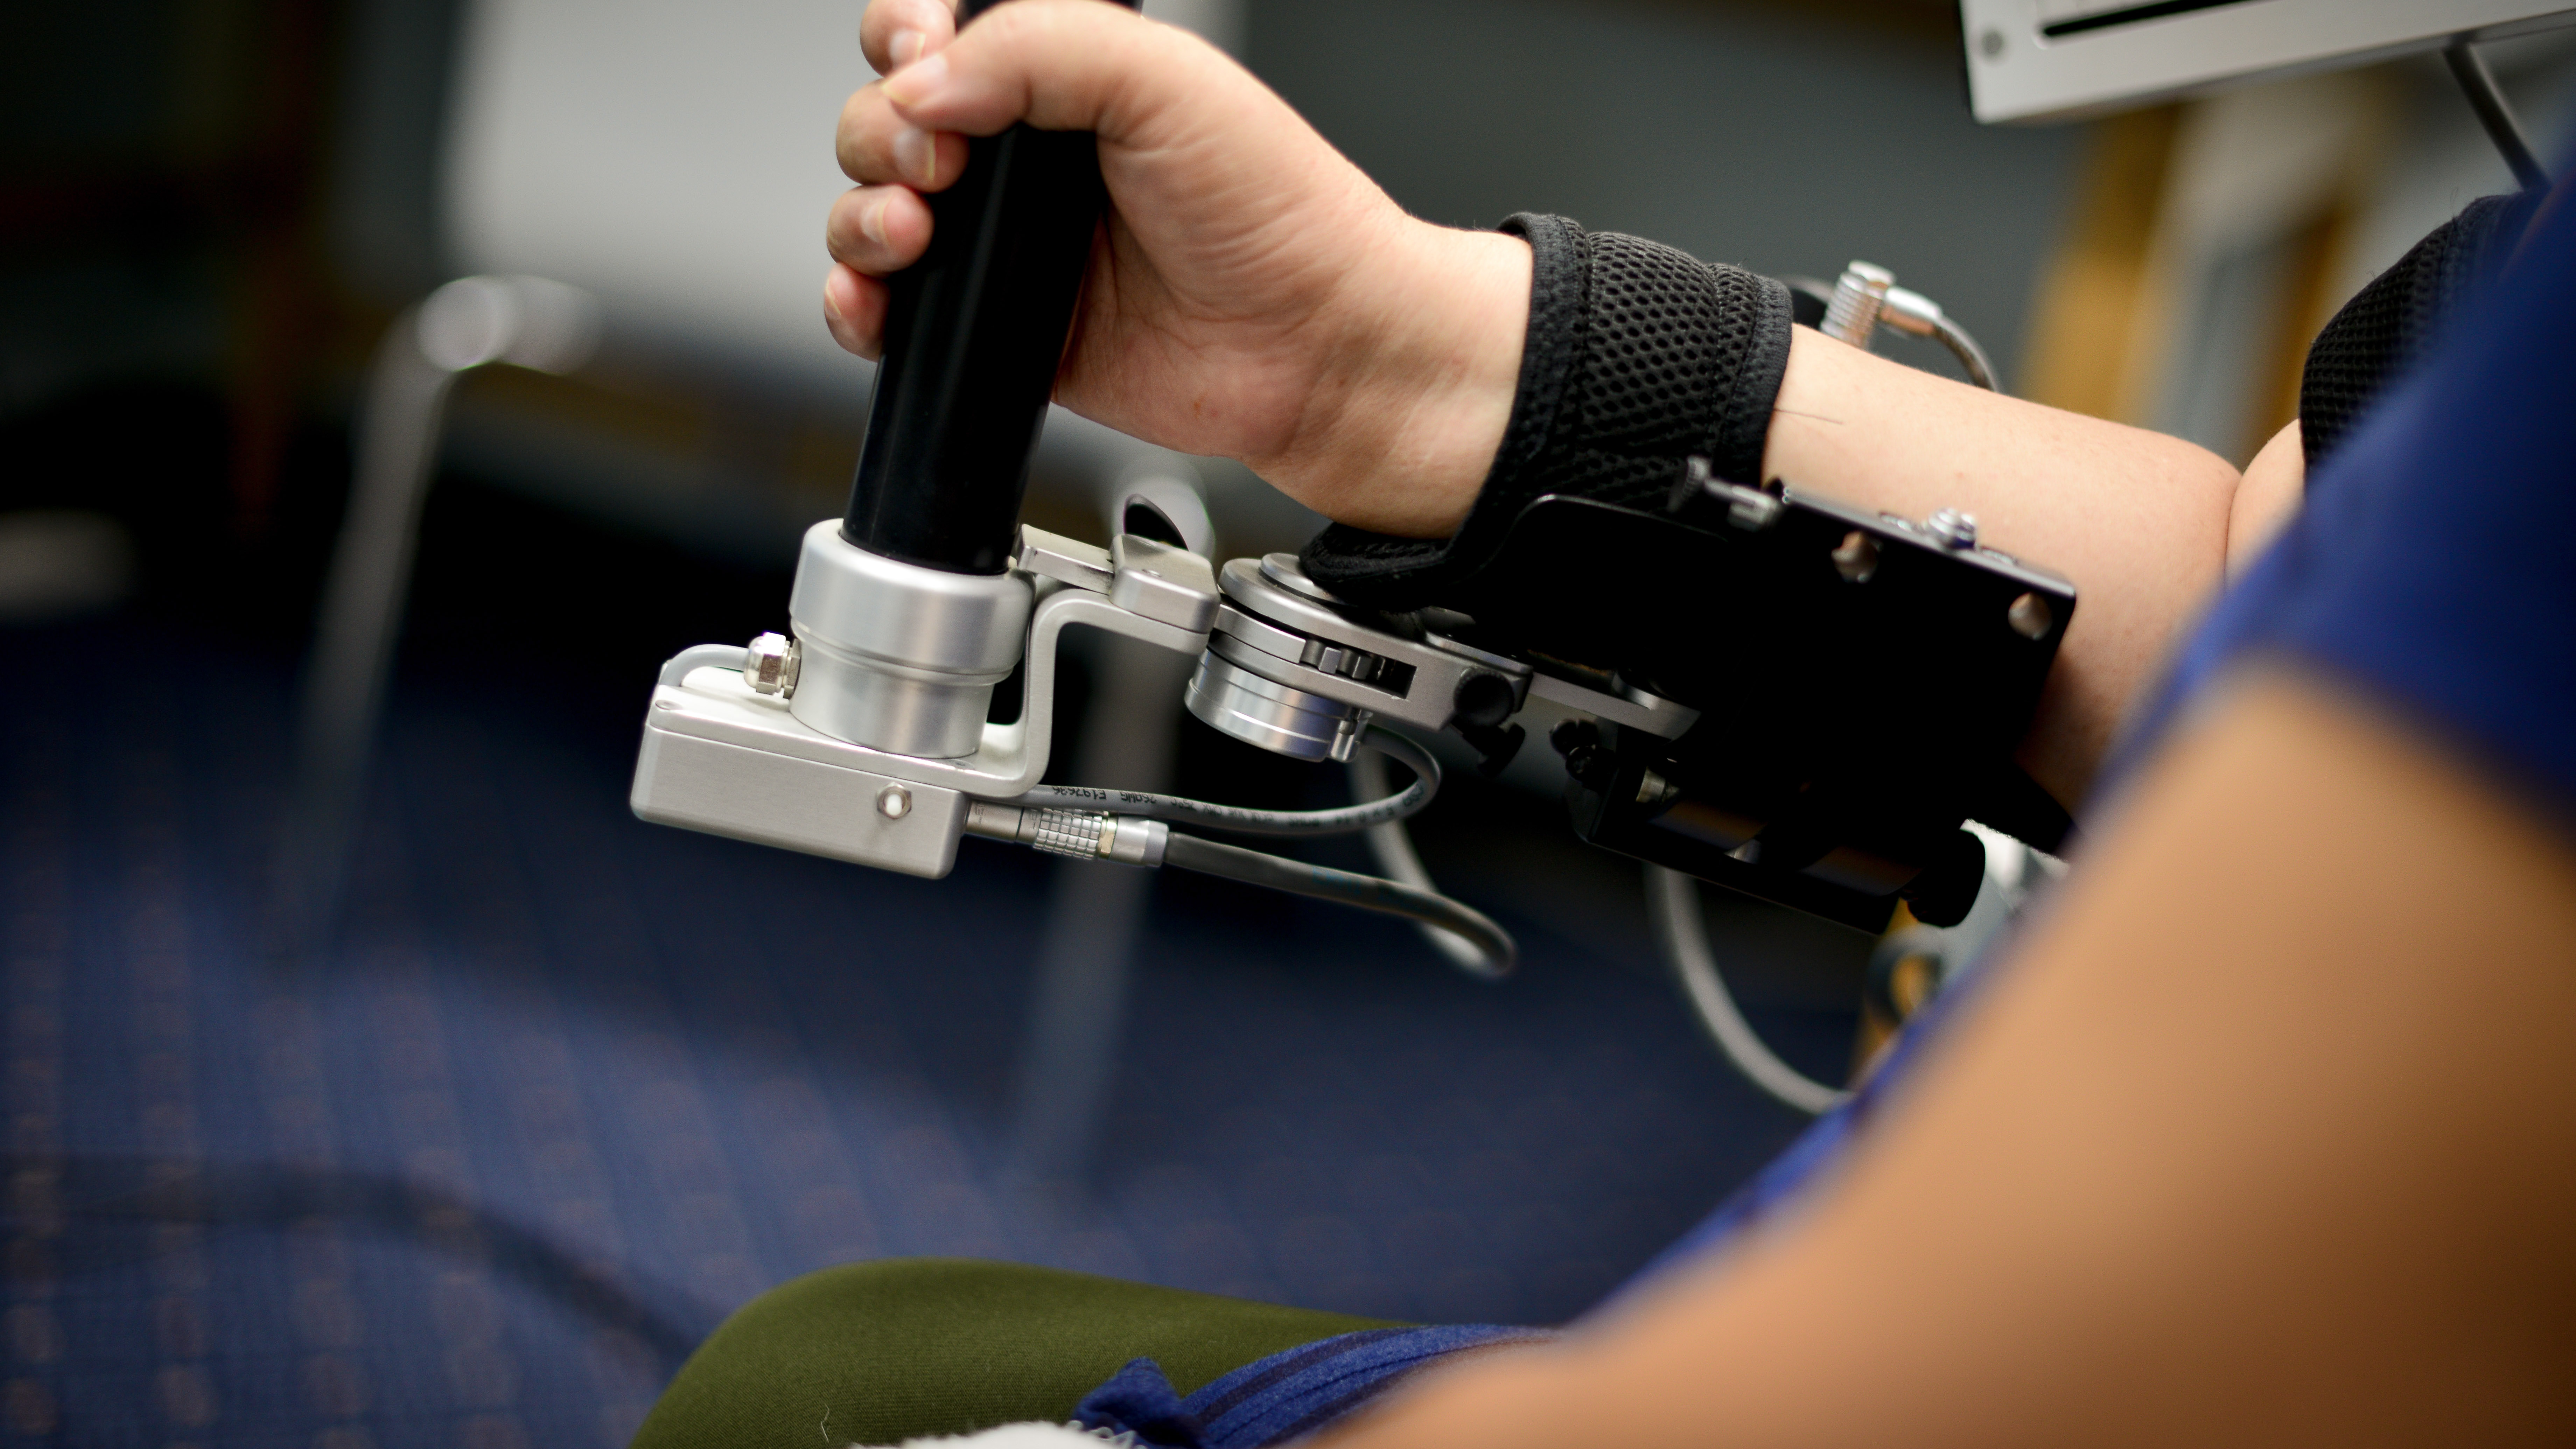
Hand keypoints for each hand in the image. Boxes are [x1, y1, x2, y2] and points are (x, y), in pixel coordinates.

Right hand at [827, 0, 1528, 536]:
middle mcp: (1024, 162)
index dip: (906, 45)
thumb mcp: (1161, 77)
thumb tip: (923, 86)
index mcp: (1061, 79)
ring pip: (871, 214)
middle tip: (938, 164)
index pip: (935, 36)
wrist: (1316, 348)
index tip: (927, 67)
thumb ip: (1034, 49)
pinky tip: (879, 302)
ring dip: (860, 219)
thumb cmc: (1276, 213)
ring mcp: (1005, 250)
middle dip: (881, 136)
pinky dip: (859, 308)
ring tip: (912, 233)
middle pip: (885, 123)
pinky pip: (890, 319)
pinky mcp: (1000, 333)